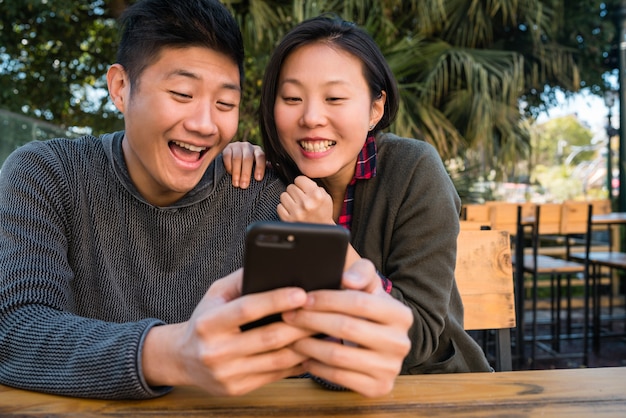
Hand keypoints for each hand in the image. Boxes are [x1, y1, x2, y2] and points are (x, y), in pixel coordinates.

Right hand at [142, 269, 311, 395]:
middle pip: (269, 337)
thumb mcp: (215, 294)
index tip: (301, 293)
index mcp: (208, 324)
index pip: (247, 309)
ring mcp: (227, 374)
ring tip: (323, 330)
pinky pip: (275, 375)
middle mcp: (215, 351)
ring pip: (277, 359)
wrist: (182, 359)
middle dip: (300, 323)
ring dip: (304, 345)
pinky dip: (296, 363)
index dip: (276, 300)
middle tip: (323, 312)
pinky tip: (311, 351)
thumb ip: (241, 279)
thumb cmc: (205, 320)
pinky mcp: (237, 389)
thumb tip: (272, 264)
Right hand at [222, 142, 265, 187]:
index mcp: (257, 151)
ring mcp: (237, 146)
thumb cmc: (249, 166)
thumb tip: (276, 168)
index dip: (260, 167)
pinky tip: (230, 174)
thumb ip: (265, 167)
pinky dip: (229, 166)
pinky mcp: (226, 148)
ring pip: (237, 158)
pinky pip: (227, 156)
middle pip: (247, 158)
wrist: (233, 159)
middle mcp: (248, 147)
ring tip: (236, 183)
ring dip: (236, 172)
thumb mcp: (257, 166)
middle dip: (246, 173)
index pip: (260, 157)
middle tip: (244, 185)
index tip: (258, 179)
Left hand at [277, 176, 333, 223]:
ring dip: (289, 199)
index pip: (299, 179)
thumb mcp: (325, 196)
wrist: (321, 229)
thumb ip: (313, 185)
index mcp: (316, 195)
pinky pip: (279, 206)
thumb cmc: (322, 211)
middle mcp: (306, 203)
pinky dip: (284, 208)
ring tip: (296, 204)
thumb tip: (299, 180)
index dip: (301, 183)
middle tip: (301, 198)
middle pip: (290, 187)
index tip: (303, 189)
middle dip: (295, 191)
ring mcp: (296, 212)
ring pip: (283, 195)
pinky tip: (292, 211)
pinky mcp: (288, 220)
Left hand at [283, 259, 412, 397]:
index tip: (303, 298)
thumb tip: (347, 280)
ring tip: (291, 336)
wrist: (381, 345)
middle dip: (312, 320)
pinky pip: (338, 377)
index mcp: (401, 314)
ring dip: (308, 345)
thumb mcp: (369, 286)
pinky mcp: (379, 388)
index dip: (328, 299)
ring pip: (338, 355)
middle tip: (289, 316)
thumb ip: (361, 273)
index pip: (360, 303)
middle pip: (347, 328)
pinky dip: (316, 367)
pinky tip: (305, 357)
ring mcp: (391, 368)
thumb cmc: (368, 310)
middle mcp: (400, 343)